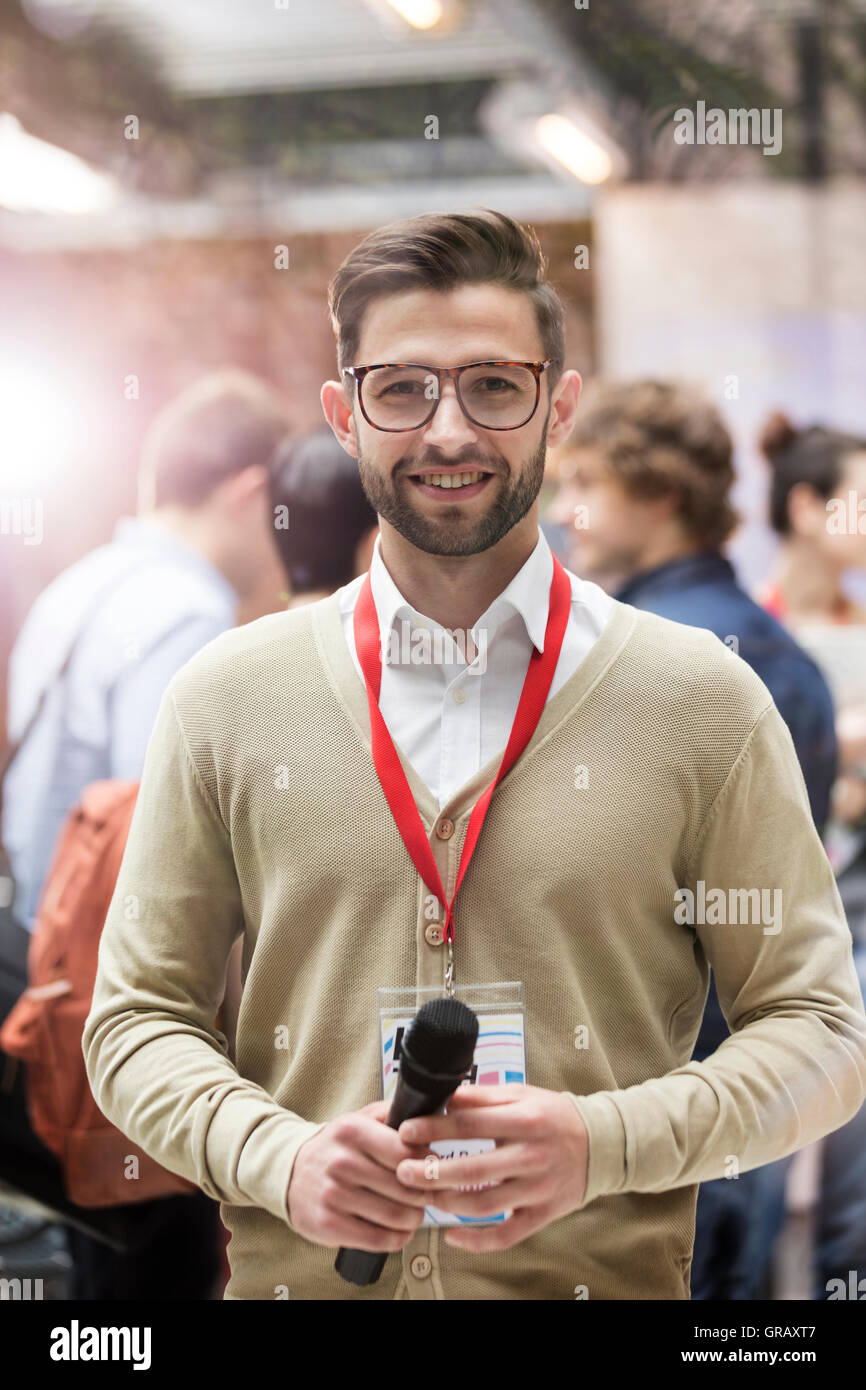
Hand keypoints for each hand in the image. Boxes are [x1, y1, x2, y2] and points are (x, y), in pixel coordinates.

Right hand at [286, 1100, 431, 1252]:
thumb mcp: (358, 1119)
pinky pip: (378, 1239)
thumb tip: (426, 1118)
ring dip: (415, 1219)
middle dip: (425, 1195)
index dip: (426, 1164)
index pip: (405, 1152)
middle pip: (405, 1187)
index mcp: (352, 1131)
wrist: (291, 1172)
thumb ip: (390, 1114)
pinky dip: (398, 1239)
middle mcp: (342, 1162)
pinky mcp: (328, 1224)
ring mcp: (333, 1195)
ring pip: (395, 1215)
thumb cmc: (335, 1147)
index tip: (432, 1169)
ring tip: (416, 1213)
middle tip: (428, 1195)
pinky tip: (401, 1231)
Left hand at [394, 1083, 587, 1251]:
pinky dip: (476, 1241)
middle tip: (402, 1172)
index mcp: (525, 1120)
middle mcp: (532, 1156)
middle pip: (473, 1170)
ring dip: (447, 1204)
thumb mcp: (522, 1095)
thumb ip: (483, 1097)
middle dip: (431, 1173)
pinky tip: (451, 1236)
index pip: (470, 1124)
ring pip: (485, 1205)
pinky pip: (506, 1236)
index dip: (434, 1129)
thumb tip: (444, 1098)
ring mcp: (538, 1189)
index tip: (405, 1132)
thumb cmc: (553, 1116)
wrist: (601, 1144)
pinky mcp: (543, 1215)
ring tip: (423, 1197)